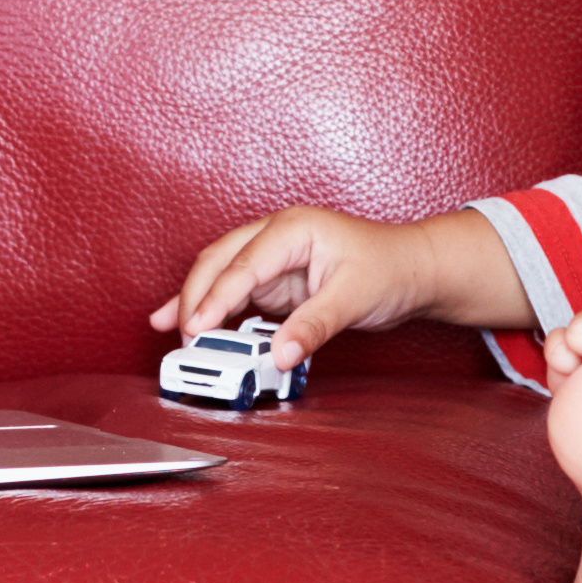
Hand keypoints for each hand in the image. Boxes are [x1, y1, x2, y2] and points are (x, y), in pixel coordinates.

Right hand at [151, 203, 485, 363]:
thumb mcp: (354, 298)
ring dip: (194, 301)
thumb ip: (314, 326)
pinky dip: (208, 307)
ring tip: (169, 331)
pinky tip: (180, 321)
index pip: (244, 264)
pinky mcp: (274, 280)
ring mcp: (272, 258)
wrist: (412, 269)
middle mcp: (277, 236)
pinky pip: (232, 292)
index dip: (216, 297)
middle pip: (220, 262)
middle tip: (184, 337)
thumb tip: (279, 354)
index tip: (197, 327)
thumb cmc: (390, 269)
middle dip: (195, 298)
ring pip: (219, 274)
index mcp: (293, 228)